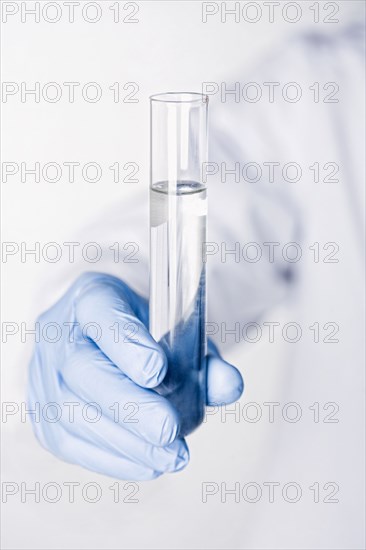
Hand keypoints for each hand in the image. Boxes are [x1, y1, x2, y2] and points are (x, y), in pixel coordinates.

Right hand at [28, 272, 243, 479]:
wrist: (98, 338)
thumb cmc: (138, 331)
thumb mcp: (173, 328)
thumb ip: (201, 355)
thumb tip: (228, 385)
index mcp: (90, 298)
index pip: (99, 312)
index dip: (125, 342)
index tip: (158, 370)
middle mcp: (59, 334)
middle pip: (82, 369)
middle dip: (128, 405)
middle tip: (170, 429)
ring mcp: (43, 376)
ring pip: (72, 412)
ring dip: (125, 442)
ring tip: (170, 456)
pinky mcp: (43, 414)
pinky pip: (69, 442)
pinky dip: (112, 458)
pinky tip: (147, 464)